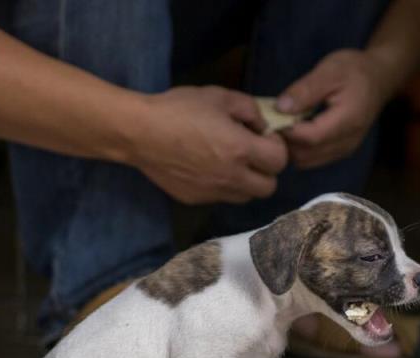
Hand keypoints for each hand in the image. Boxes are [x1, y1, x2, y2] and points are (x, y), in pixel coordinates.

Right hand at [132, 86, 287, 204]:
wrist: (140, 133)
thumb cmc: (179, 109)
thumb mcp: (219, 96)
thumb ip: (250, 109)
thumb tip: (262, 126)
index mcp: (240, 149)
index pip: (280, 161)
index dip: (277, 147)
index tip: (263, 136)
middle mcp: (231, 177)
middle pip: (269, 187)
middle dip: (267, 170)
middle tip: (253, 154)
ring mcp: (213, 192)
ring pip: (246, 197)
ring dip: (247, 181)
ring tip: (231, 162)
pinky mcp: (196, 199)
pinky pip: (221, 198)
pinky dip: (223, 186)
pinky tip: (207, 168)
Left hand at [277, 49, 397, 168]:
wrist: (378, 79)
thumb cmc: (354, 70)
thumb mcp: (330, 70)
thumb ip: (305, 90)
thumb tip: (280, 108)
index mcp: (348, 120)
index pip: (310, 137)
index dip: (286, 131)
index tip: (270, 117)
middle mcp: (347, 141)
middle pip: (306, 155)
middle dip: (285, 141)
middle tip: (272, 121)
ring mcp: (344, 150)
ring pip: (307, 161)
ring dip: (291, 147)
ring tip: (283, 125)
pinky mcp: (339, 152)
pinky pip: (313, 159)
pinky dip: (299, 149)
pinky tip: (295, 130)